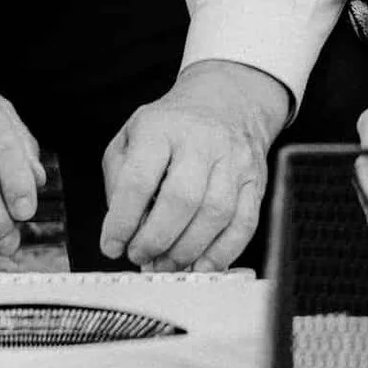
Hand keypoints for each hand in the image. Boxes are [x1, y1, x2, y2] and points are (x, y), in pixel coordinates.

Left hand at [98, 60, 289, 271]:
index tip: (112, 246)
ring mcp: (234, 160)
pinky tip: (200, 264)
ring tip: (165, 263)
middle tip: (139, 256)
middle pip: (182, 199)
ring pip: (215, 214)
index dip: (123, 221)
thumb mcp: (131, 137)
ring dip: (186, 251)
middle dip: (156, 239)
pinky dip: (221, 253)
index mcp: (161, 127)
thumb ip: (119, 180)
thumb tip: (123, 228)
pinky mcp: (255, 181)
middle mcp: (201, 141)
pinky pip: (243, 224)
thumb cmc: (171, 126)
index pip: (139, 179)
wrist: (225, 102)